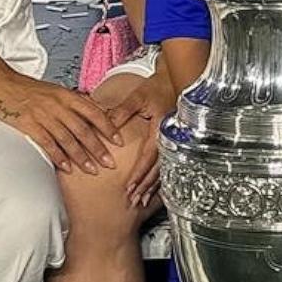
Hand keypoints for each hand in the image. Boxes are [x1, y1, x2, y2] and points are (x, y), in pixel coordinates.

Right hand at [0, 71, 121, 175]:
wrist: (1, 83)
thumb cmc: (28, 89)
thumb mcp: (55, 91)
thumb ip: (71, 103)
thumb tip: (90, 115)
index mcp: (67, 95)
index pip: (94, 112)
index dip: (108, 127)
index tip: (119, 141)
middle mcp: (59, 105)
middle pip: (84, 129)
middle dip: (99, 148)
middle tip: (111, 162)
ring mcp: (44, 115)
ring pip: (68, 139)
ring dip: (82, 156)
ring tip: (92, 170)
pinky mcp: (29, 124)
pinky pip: (47, 143)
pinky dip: (58, 156)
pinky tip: (67, 168)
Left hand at [94, 73, 171, 208]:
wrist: (174, 80)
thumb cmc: (156, 87)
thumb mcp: (138, 97)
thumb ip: (123, 111)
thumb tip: (107, 124)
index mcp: (159, 129)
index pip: (148, 157)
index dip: (140, 173)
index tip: (130, 186)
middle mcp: (168, 138)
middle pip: (157, 169)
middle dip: (146, 186)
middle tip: (134, 200)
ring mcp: (172, 141)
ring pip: (163, 169)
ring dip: (152, 186)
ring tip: (142, 200)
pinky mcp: (172, 141)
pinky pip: (166, 163)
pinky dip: (159, 177)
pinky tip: (153, 187)